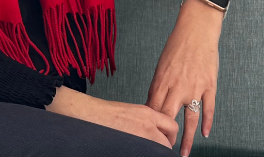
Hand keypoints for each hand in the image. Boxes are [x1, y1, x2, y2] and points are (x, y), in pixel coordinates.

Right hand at [47, 86, 177, 146]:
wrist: (91, 114)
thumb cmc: (107, 113)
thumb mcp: (133, 111)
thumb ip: (147, 121)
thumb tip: (155, 132)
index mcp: (149, 114)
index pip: (172, 126)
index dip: (171, 137)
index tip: (167, 142)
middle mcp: (148, 125)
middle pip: (168, 143)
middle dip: (165, 148)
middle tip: (159, 152)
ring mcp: (140, 136)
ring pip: (159, 150)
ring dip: (156, 152)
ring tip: (148, 152)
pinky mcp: (132, 146)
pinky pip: (146, 153)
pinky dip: (145, 154)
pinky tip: (137, 152)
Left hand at [146, 0, 222, 156]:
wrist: (197, 29)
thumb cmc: (177, 45)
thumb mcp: (162, 65)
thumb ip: (159, 85)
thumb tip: (152, 104)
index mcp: (162, 81)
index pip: (153, 110)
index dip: (151, 126)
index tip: (149, 137)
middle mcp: (177, 87)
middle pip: (168, 118)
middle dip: (164, 136)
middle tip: (163, 150)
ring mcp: (195, 87)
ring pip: (190, 119)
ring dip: (186, 138)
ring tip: (183, 153)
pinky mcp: (209, 85)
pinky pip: (208, 108)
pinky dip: (207, 122)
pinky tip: (206, 134)